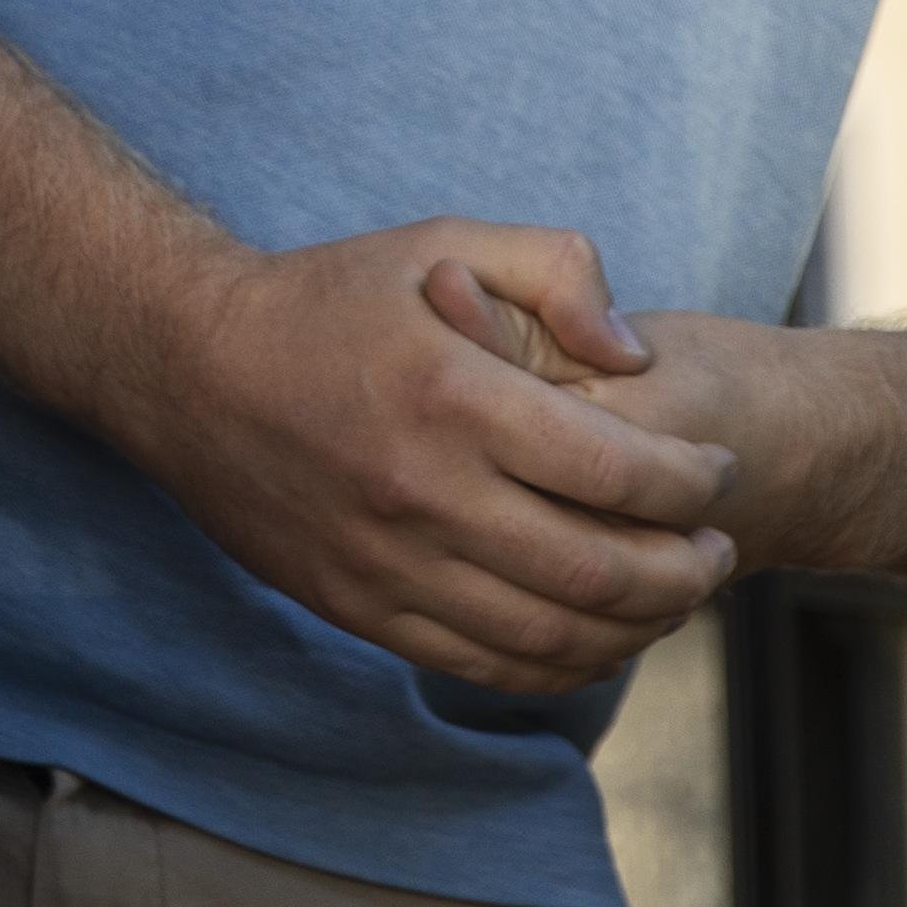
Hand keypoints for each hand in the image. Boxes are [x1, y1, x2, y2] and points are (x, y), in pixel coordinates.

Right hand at [125, 223, 737, 694]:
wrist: (186, 369)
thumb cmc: (327, 298)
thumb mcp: (442, 242)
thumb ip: (557, 273)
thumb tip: (632, 353)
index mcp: (452, 396)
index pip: (617, 469)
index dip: (694, 483)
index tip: (719, 474)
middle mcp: (422, 492)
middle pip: (597, 570)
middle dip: (686, 570)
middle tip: (720, 548)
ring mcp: (387, 564)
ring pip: (549, 635)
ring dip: (636, 627)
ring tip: (675, 595)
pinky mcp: (361, 609)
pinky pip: (484, 663)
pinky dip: (561, 665)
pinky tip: (598, 636)